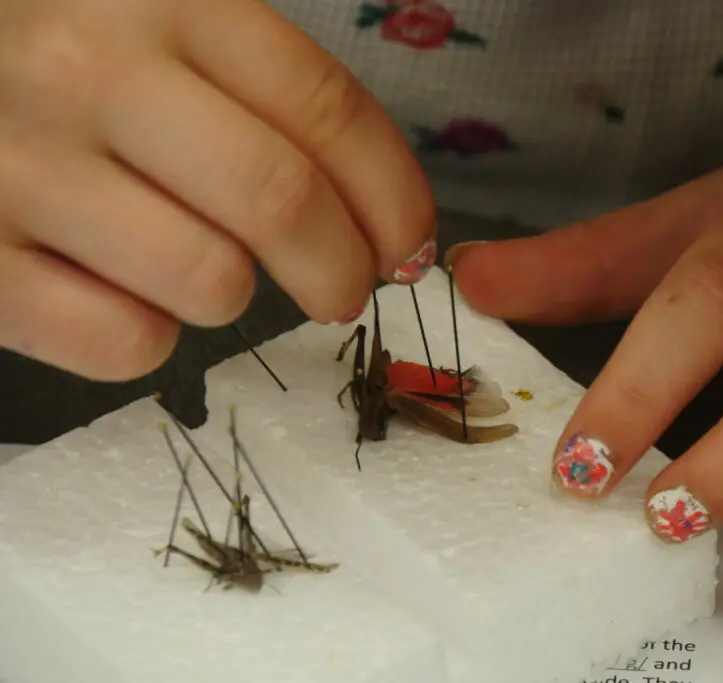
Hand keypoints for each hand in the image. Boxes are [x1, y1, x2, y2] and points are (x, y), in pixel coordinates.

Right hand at [0, 0, 434, 379]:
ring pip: (210, 282)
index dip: (393, 196)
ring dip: (229, 295)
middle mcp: (88, 70)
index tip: (410, 247)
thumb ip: (268, 98)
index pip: (325, 108)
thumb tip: (387, 223)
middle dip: (339, 268)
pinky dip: (146, 336)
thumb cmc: (64, 64)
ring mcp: (19, 166)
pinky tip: (121, 293)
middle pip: (279, 200)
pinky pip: (125, 342)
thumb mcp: (160, 29)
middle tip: (341, 290)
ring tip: (195, 265)